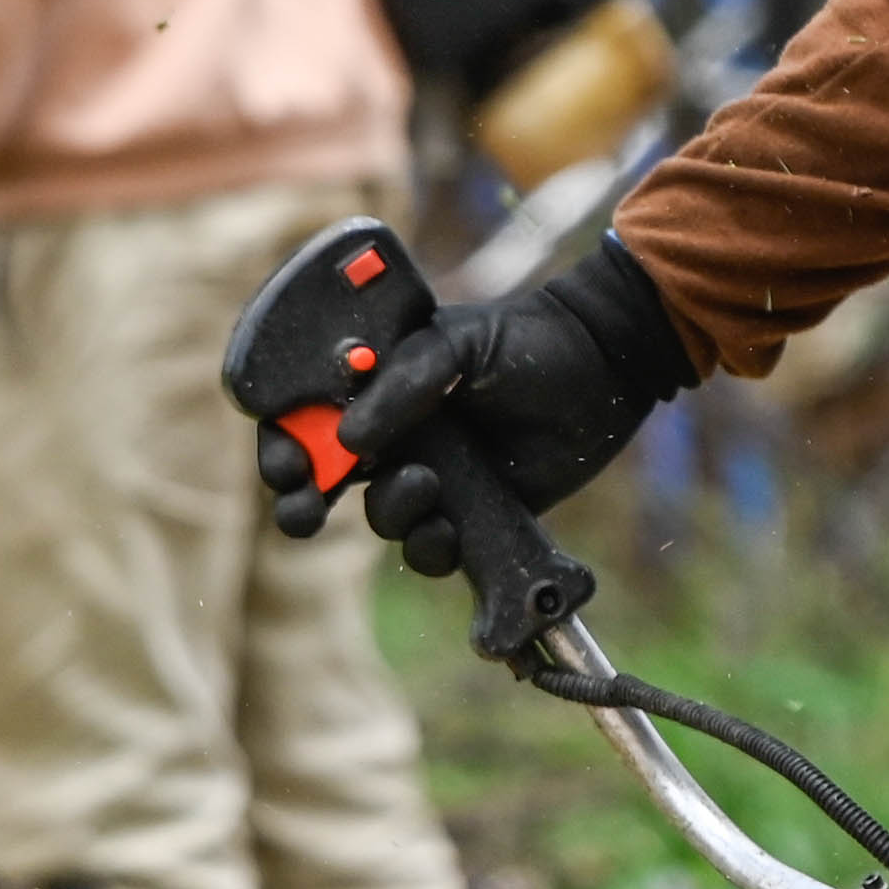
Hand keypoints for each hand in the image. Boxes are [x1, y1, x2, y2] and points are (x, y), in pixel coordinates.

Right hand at [256, 236, 694, 579]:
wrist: (605, 371)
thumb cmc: (527, 341)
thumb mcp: (457, 342)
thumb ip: (402, 382)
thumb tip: (350, 440)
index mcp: (376, 381)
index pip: (306, 414)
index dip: (283, 442)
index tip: (286, 464)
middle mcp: (395, 432)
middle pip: (323, 478)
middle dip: (304, 500)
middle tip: (306, 510)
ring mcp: (431, 476)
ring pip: (379, 516)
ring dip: (391, 512)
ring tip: (429, 485)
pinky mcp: (470, 515)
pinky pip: (430, 548)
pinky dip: (431, 547)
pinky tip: (452, 525)